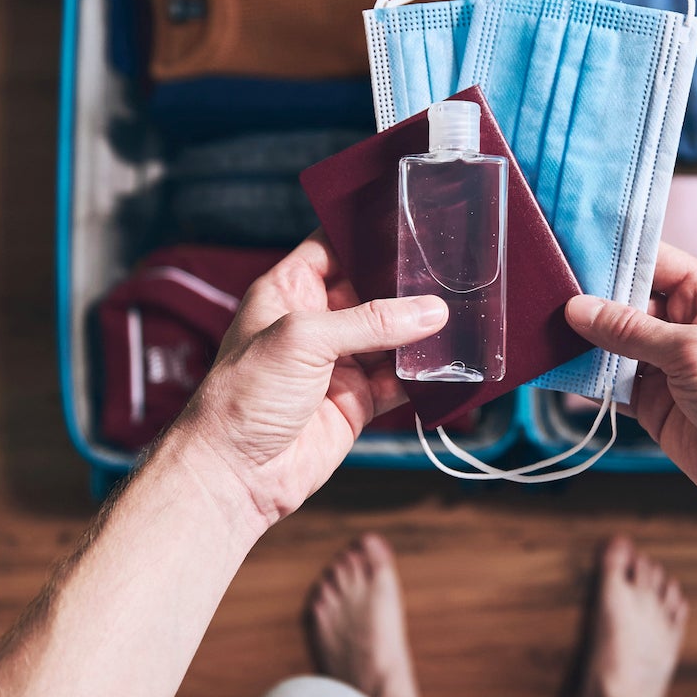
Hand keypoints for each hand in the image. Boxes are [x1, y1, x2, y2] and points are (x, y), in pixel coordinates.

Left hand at [172, 232, 446, 528]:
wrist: (236, 474)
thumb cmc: (242, 397)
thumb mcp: (302, 339)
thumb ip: (369, 321)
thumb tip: (429, 311)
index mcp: (288, 291)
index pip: (334, 246)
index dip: (367, 234)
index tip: (411, 221)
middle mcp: (315, 323)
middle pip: (372, 290)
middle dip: (406, 284)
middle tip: (449, 269)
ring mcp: (338, 363)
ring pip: (391, 336)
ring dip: (419, 330)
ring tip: (460, 312)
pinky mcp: (357, 401)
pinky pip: (399, 379)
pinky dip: (421, 372)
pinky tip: (445, 360)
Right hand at [565, 243, 696, 528]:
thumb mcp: (693, 353)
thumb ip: (632, 331)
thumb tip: (579, 308)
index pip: (651, 260)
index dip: (611, 254)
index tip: (566, 248)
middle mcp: (686, 324)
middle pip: (624, 300)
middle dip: (587, 299)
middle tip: (541, 292)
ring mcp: (667, 364)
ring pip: (611, 342)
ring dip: (580, 340)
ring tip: (536, 327)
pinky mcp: (653, 402)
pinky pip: (609, 382)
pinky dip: (584, 377)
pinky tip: (556, 367)